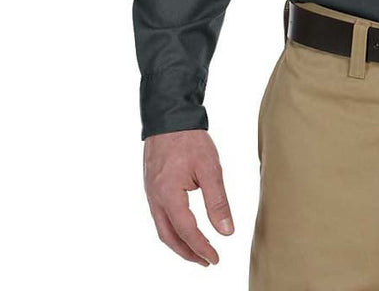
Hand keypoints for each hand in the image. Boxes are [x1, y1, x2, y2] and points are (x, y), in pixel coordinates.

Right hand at [142, 129, 234, 265]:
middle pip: (169, 236)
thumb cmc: (190, 139)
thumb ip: (218, 202)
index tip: (216, 259)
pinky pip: (160, 216)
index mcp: (168, 195)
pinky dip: (173, 229)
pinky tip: (184, 228)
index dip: (202, 248)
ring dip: (179, 243)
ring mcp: (151, 193)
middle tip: (206, 261)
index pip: (186, 231)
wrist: (169, 117)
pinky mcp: (152, 186)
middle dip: (188, 252)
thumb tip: (227, 232)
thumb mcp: (210, 169)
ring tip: (197, 250)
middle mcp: (155, 198)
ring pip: (163, 228)